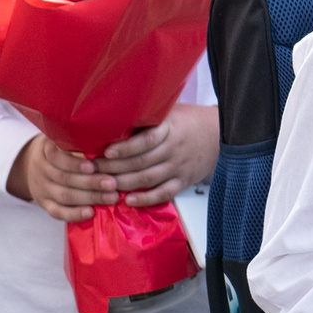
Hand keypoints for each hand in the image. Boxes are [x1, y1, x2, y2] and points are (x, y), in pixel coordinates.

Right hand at [7, 135, 110, 223]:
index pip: (56, 157)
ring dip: (89, 197)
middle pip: (64, 178)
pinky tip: (91, 213)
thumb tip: (111, 138)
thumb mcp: (64, 137)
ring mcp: (42, 187)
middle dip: (90, 182)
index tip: (93, 166)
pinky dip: (74, 214)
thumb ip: (80, 139)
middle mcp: (41, 168)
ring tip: (111, 197)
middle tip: (112, 184)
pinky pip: (57, 212)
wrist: (31, 164)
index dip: (74, 163)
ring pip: (64, 195)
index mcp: (46, 148)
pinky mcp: (44, 203)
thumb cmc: (61, 147)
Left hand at [97, 103, 220, 206]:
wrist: (218, 134)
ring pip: (148, 179)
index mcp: (169, 129)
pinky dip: (145, 199)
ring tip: (104, 184)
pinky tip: (129, 200)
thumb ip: (146, 116)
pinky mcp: (183, 181)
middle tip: (94, 169)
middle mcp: (173, 149)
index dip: (125, 147)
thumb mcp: (169, 112)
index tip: (106, 150)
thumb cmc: (187, 121)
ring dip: (124, 183)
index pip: (146, 140)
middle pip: (141, 162)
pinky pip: (163, 193)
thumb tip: (113, 116)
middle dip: (114, 167)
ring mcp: (178, 167)